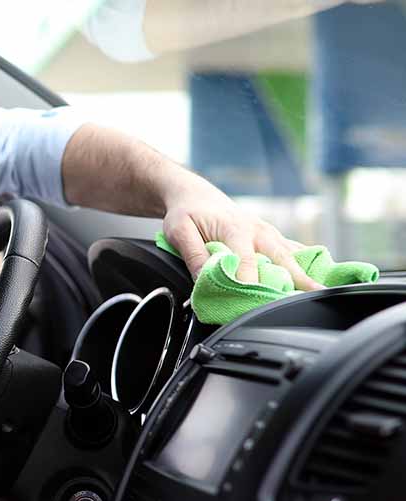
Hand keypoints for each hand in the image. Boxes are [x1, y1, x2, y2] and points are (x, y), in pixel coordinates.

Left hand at [161, 188, 324, 290]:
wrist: (195, 196)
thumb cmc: (187, 213)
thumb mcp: (179, 231)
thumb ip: (193, 255)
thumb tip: (203, 280)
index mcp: (236, 229)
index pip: (248, 261)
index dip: (251, 283)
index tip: (254, 302)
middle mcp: (258, 231)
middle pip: (282, 258)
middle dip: (299, 278)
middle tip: (314, 296)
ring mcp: (268, 234)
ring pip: (292, 255)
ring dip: (307, 273)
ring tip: (324, 292)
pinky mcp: (271, 239)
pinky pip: (293, 253)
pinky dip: (306, 265)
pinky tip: (318, 279)